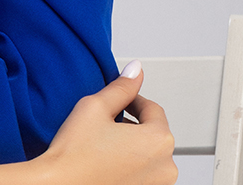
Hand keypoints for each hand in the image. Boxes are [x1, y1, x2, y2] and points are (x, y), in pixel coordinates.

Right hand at [37, 61, 176, 184]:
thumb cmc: (75, 153)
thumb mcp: (95, 106)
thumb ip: (121, 87)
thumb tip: (136, 70)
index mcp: (159, 141)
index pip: (152, 108)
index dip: (131, 100)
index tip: (115, 101)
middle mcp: (166, 167)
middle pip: (153, 132)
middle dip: (132, 123)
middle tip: (104, 123)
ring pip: (149, 153)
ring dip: (132, 144)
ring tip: (103, 143)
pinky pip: (143, 172)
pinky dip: (129, 164)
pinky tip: (106, 161)